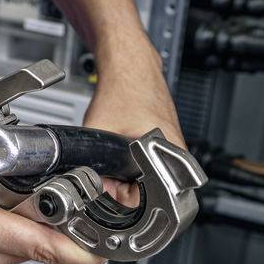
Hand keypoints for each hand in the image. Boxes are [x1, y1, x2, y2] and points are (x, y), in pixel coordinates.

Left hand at [83, 43, 186, 204]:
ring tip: (112, 158)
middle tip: (105, 172)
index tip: (105, 188)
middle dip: (121, 188)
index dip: (120, 198)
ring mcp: (172, 148)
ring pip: (145, 180)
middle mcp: (177, 152)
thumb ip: (92, 162)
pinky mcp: (165, 144)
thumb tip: (86, 188)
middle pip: (146, 192)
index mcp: (170, 152)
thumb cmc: (124, 87)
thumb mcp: (99, 130)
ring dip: (124, 177)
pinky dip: (129, 166)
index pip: (148, 198)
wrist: (130, 64)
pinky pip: (146, 168)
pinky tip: (119, 153)